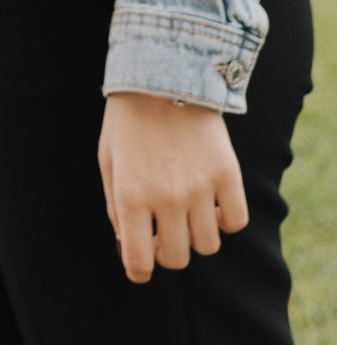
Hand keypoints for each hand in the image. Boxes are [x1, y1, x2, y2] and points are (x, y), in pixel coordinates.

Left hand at [97, 92, 247, 282]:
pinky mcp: (227, 174)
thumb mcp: (108, 160)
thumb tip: (127, 248)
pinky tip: (213, 204)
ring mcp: (200, 188)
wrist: (163, 74)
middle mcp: (166, 197)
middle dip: (168, 251)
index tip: (140, 267)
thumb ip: (115, 206)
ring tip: (187, 211)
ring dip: (196, 235)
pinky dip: (225, 220)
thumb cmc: (128, 120)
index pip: (139, 260)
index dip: (139, 271)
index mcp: (130, 195)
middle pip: (177, 258)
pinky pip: (235, 222)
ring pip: (207, 245)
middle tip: (163, 232)